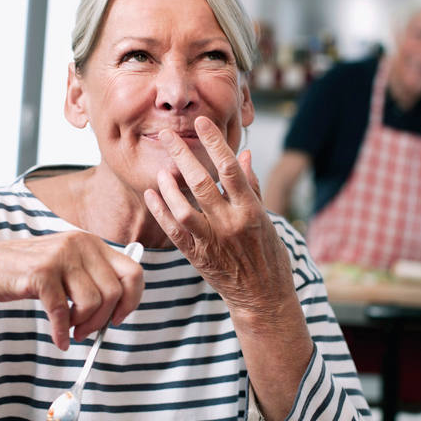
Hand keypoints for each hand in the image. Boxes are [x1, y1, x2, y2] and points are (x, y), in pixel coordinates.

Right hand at [0, 231, 143, 350]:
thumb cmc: (33, 274)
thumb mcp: (69, 268)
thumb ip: (94, 279)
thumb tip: (121, 310)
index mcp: (92, 243)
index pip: (133, 272)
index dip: (131, 300)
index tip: (117, 319)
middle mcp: (80, 244)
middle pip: (114, 292)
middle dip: (103, 320)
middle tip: (87, 332)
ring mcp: (60, 256)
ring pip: (92, 303)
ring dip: (83, 325)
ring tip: (70, 329)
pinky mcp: (41, 272)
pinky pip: (62, 312)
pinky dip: (62, 332)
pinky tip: (59, 340)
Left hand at [143, 116, 297, 321]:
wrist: (263, 298)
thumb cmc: (268, 255)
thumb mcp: (267, 218)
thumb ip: (251, 186)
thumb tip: (243, 155)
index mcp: (251, 211)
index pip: (231, 169)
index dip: (215, 143)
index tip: (203, 122)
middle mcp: (231, 225)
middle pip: (202, 184)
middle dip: (182, 156)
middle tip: (167, 135)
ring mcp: (212, 242)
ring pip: (184, 209)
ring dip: (169, 186)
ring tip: (161, 169)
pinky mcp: (197, 257)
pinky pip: (174, 231)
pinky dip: (160, 211)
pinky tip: (152, 194)